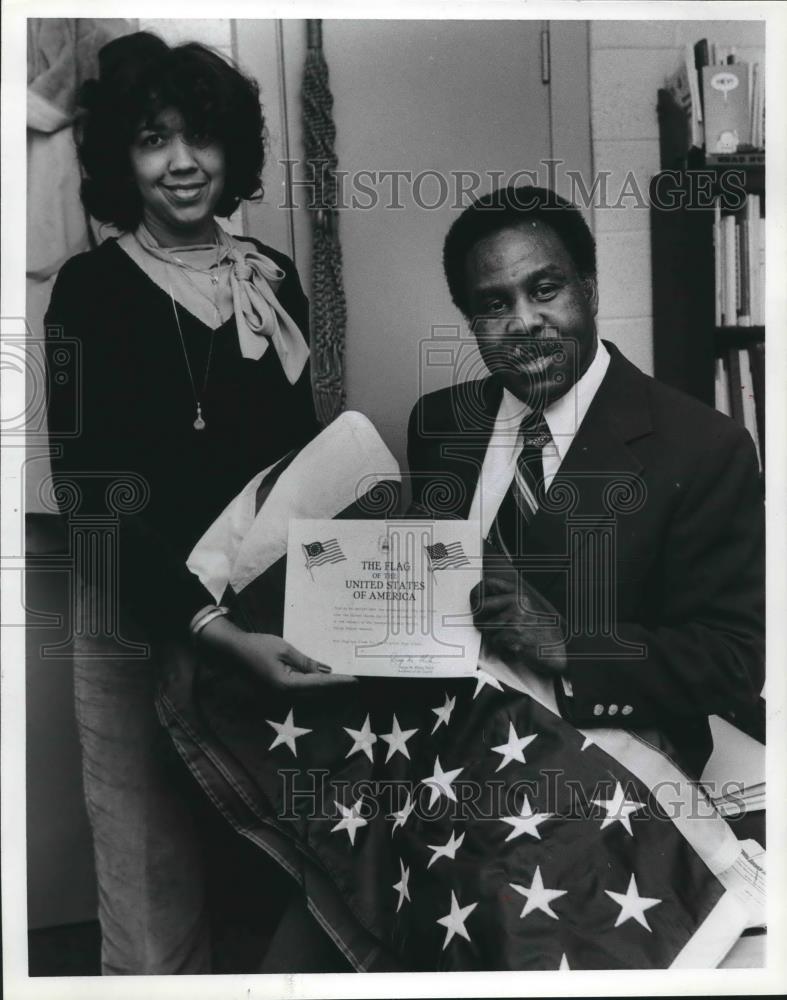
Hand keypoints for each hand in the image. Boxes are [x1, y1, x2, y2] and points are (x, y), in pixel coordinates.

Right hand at [198, 615, 356, 691]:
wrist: (233, 651)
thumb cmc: (258, 646)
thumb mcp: (285, 649)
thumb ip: (306, 662)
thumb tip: (326, 670)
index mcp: (286, 685)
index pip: (319, 684)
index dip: (338, 681)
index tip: (355, 679)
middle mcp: (284, 695)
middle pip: (316, 693)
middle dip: (335, 686)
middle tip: (354, 678)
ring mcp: (280, 695)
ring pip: (309, 693)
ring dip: (325, 686)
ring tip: (343, 676)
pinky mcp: (278, 691)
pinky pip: (300, 689)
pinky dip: (313, 684)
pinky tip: (323, 676)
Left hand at [470, 567, 566, 675]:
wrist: (555, 651)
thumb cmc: (538, 632)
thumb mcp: (525, 609)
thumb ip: (505, 602)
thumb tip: (476, 603)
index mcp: (519, 593)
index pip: (489, 584)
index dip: (476, 593)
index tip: (474, 604)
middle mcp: (517, 602)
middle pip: (480, 607)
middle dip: (479, 620)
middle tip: (486, 628)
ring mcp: (515, 617)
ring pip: (486, 627)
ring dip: (494, 637)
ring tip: (510, 639)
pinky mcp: (514, 634)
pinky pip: (494, 641)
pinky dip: (501, 648)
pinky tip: (514, 647)